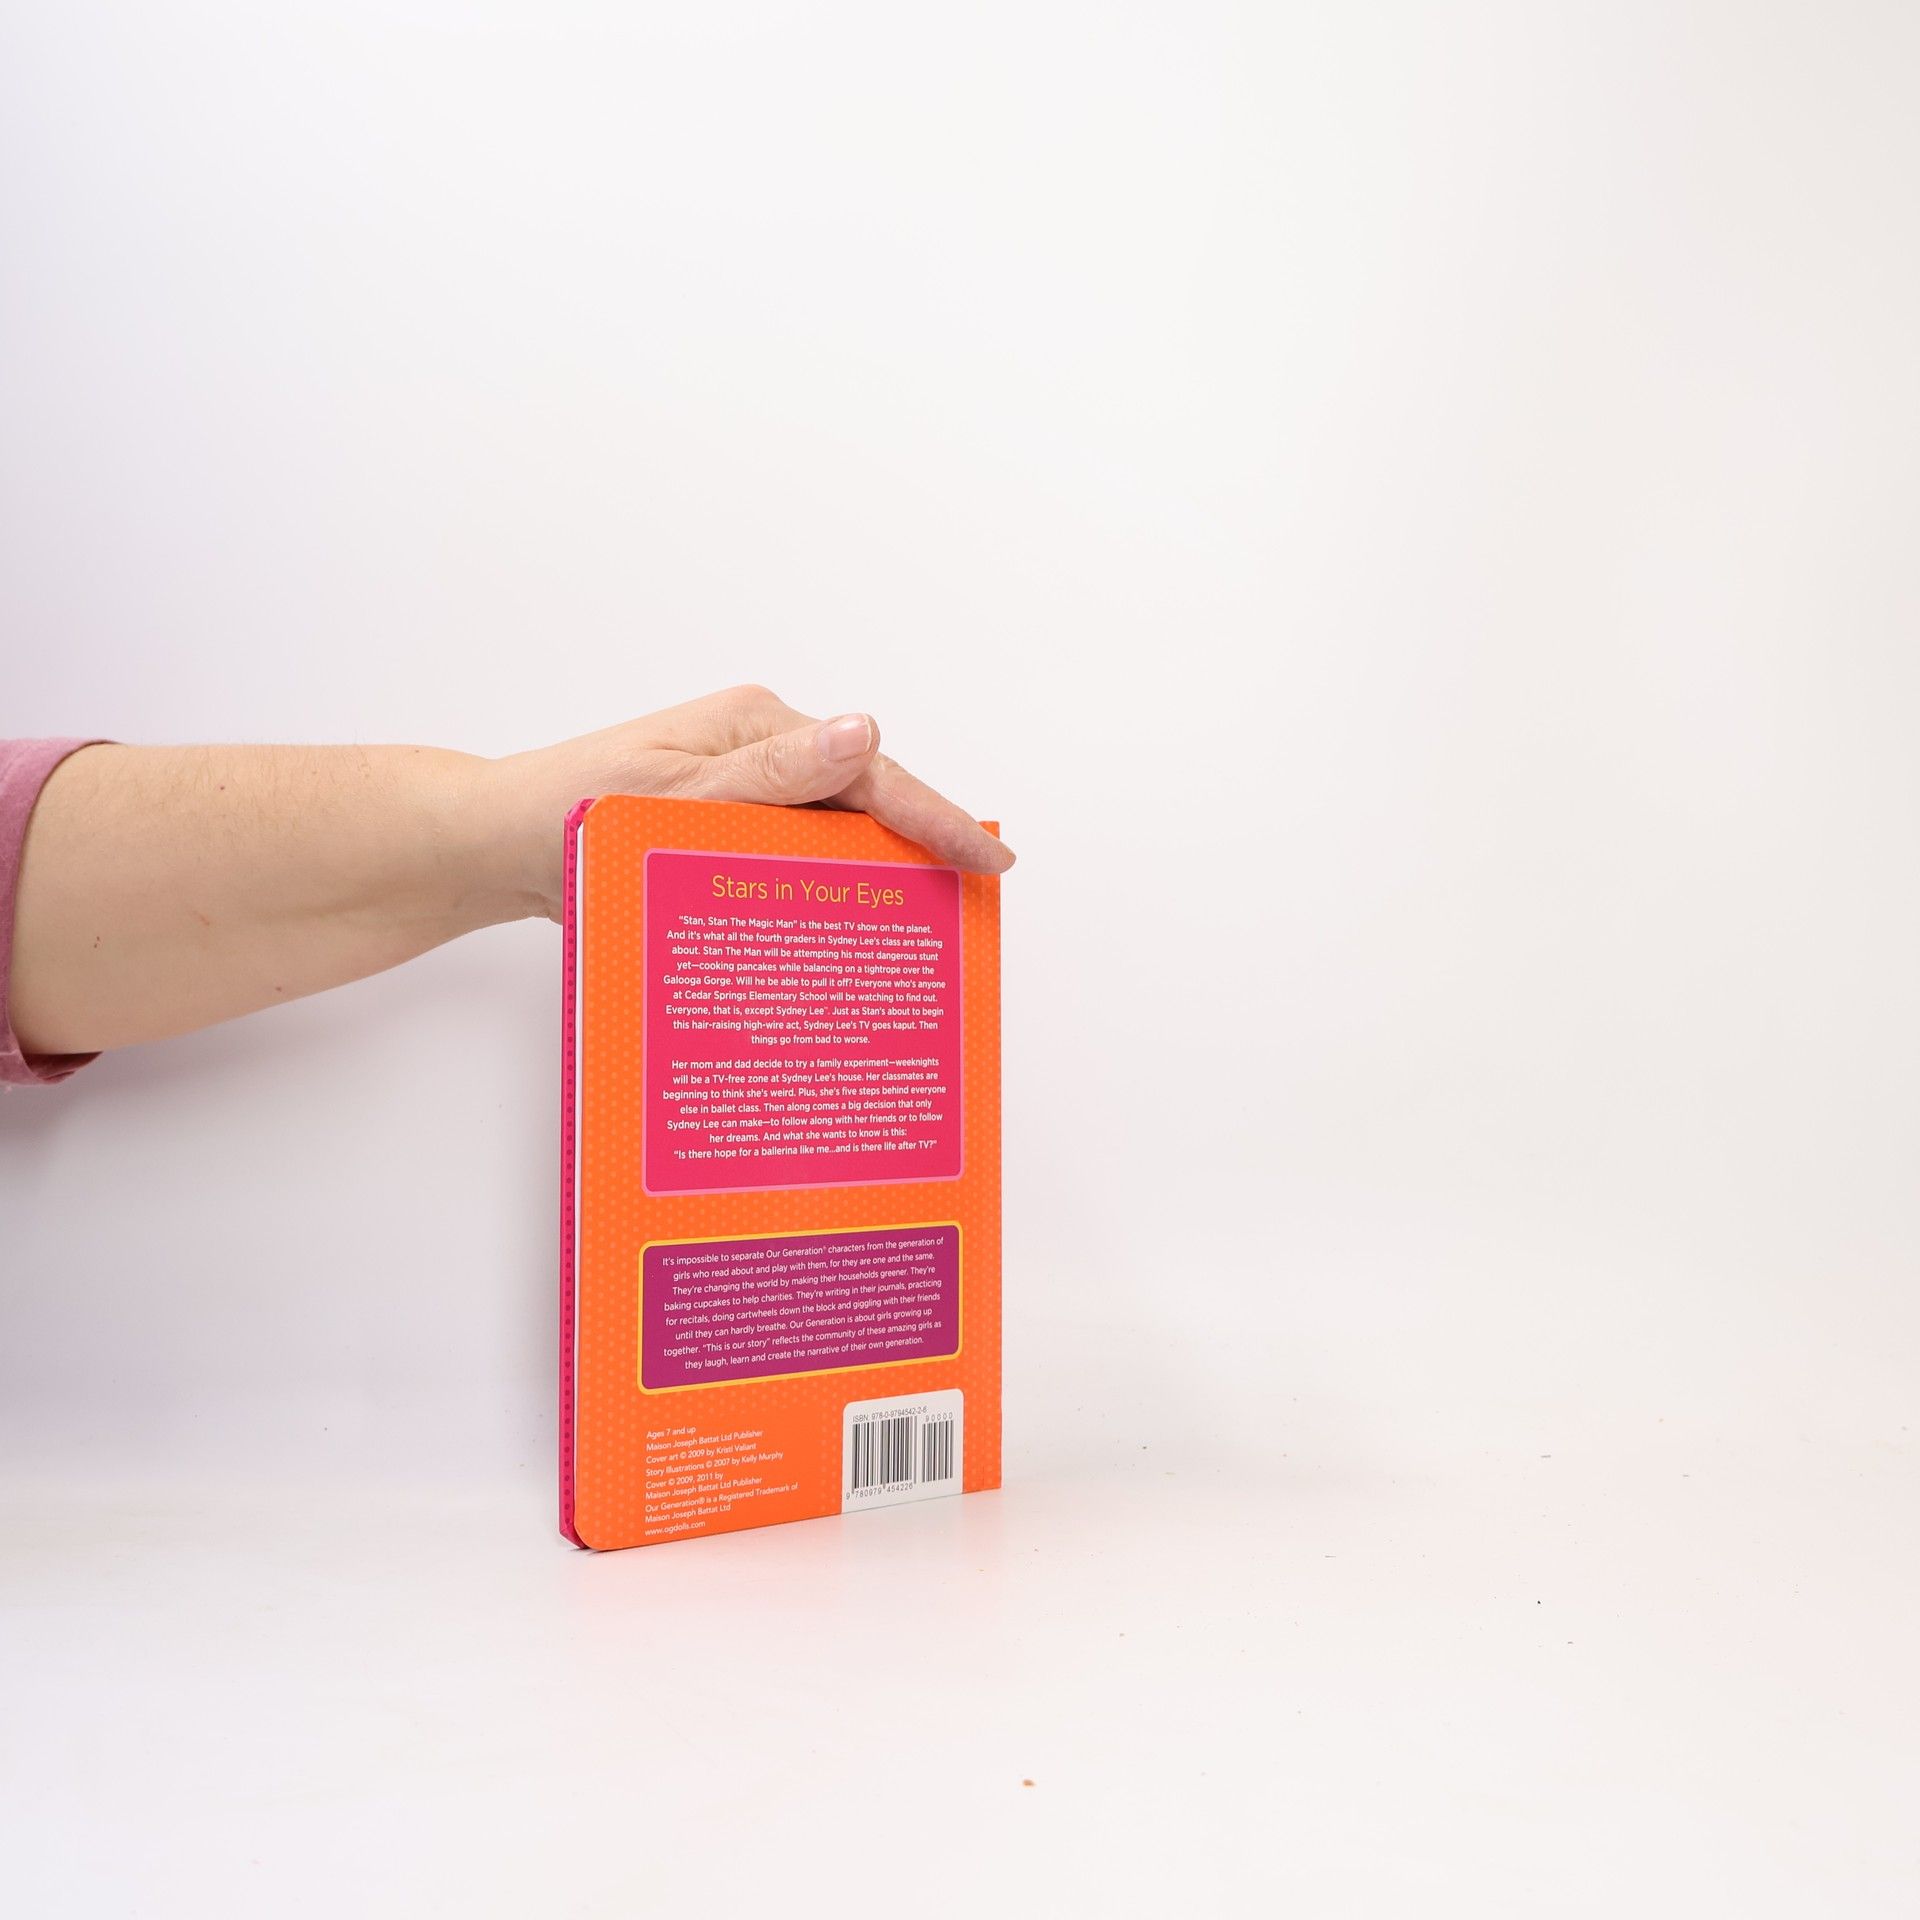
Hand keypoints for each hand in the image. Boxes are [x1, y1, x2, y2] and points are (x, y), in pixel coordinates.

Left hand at [483, 684, 1014, 920]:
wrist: (495, 843)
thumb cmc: (565, 814)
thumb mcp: (669, 799)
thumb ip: (768, 777)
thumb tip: (860, 733)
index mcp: (755, 723)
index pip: (869, 768)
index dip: (935, 816)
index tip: (987, 858)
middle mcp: (758, 748)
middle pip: (864, 800)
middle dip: (920, 847)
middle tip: (972, 905)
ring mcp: (745, 787)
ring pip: (834, 832)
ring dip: (873, 875)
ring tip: (925, 930)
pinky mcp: (727, 826)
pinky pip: (797, 854)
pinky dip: (825, 889)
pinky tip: (844, 932)